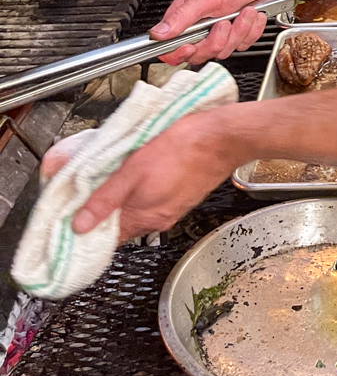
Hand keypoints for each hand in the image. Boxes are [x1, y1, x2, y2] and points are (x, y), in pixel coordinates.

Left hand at [69, 113, 235, 241]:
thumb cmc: (183, 148)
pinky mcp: (183, 193)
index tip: (74, 216)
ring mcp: (172, 207)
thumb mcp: (133, 170)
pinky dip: (143, 190)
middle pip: (121, 222)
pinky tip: (142, 170)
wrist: (222, 136)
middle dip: (105, 209)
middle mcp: (158, 219)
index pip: (106, 239)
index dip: (88, 228)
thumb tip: (80, 224)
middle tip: (91, 189)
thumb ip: (105, 197)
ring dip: (125, 197)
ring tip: (115, 175)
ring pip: (138, 209)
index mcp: (143, 218)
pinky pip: (154, 198)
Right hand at [150, 0, 282, 63]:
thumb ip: (181, 17)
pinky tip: (252, 15)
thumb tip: (158, 32)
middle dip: (217, 39)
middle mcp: (203, 25)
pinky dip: (251, 30)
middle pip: (201, 53)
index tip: (190, 48)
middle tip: (224, 23)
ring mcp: (222, 30)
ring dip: (238, 30)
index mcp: (187, 15)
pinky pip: (243, 45)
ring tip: (244, 11)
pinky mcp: (240, 33)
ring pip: (224, 50)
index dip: (179, 52)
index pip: (172, 46)